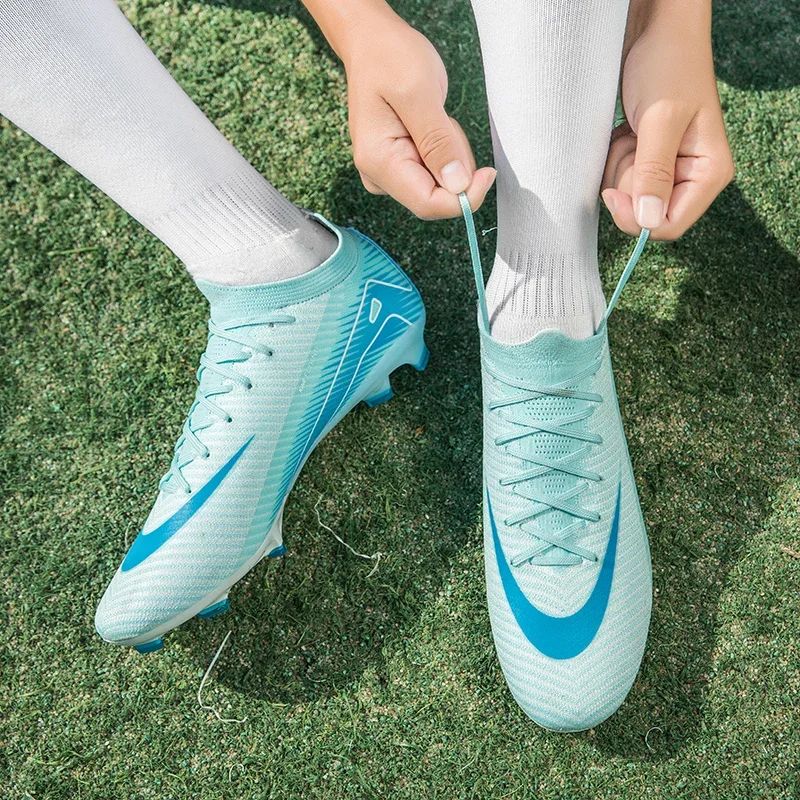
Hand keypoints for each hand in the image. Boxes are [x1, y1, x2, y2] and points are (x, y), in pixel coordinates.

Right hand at [303, 0, 494, 218]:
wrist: (373, 43)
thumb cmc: (389, 59)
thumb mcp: (419, 93)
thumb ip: (438, 143)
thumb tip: (457, 186)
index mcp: (378, 162)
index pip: (428, 204)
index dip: (464, 196)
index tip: (488, 172)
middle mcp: (379, 175)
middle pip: (437, 197)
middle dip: (454, 165)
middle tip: (445, 121)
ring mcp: (389, 173)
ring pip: (440, 185)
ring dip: (450, 154)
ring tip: (434, 116)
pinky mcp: (400, 166)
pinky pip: (436, 172)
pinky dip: (444, 150)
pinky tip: (431, 123)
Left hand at [601, 1, 733, 239]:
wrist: (656, 31)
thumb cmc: (668, 64)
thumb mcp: (660, 119)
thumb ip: (654, 171)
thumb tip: (649, 221)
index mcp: (709, 173)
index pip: (669, 225)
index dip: (637, 218)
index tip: (612, 193)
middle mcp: (691, 177)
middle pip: (645, 213)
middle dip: (627, 182)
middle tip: (632, 144)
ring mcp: (668, 169)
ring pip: (630, 196)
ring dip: (619, 166)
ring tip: (630, 132)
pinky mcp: (649, 160)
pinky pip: (621, 178)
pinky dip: (616, 158)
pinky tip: (625, 133)